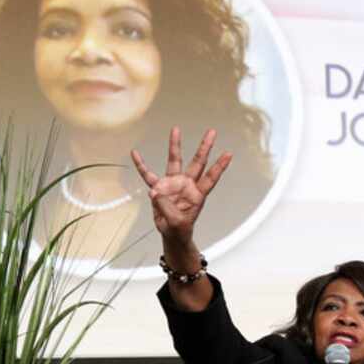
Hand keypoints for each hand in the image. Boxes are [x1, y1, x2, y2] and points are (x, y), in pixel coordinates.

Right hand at [130, 127, 232, 244]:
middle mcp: (187, 185)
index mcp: (198, 194)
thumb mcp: (177, 222)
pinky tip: (136, 153)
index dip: (219, 166)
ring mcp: (173, 184)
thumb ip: (167, 207)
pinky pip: (148, 174)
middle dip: (204, 147)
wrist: (171, 233)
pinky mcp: (159, 188)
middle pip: (197, 162)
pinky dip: (141, 164)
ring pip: (174, 161)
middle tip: (212, 132)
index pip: (211, 177)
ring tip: (176, 130)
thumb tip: (155, 192)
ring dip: (175, 146)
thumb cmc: (180, 228)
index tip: (228, 153)